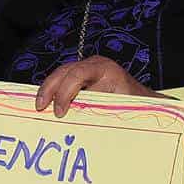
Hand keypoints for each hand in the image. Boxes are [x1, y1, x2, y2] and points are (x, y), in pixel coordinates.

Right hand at [33, 56, 154, 117]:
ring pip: (61, 74)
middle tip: (40, 107)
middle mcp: (95, 65)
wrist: (144, 100)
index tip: (60, 112)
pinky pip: (65, 79)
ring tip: (40, 106)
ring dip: (48, 89)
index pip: (77, 74)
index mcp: (106, 69)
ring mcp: (88, 68)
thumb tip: (74, 118)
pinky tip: (46, 103)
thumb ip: (97, 108)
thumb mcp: (117, 107)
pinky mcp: (84, 76)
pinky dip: (54, 91)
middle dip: (49, 88)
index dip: (65, 92)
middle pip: (65, 71)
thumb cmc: (134, 105)